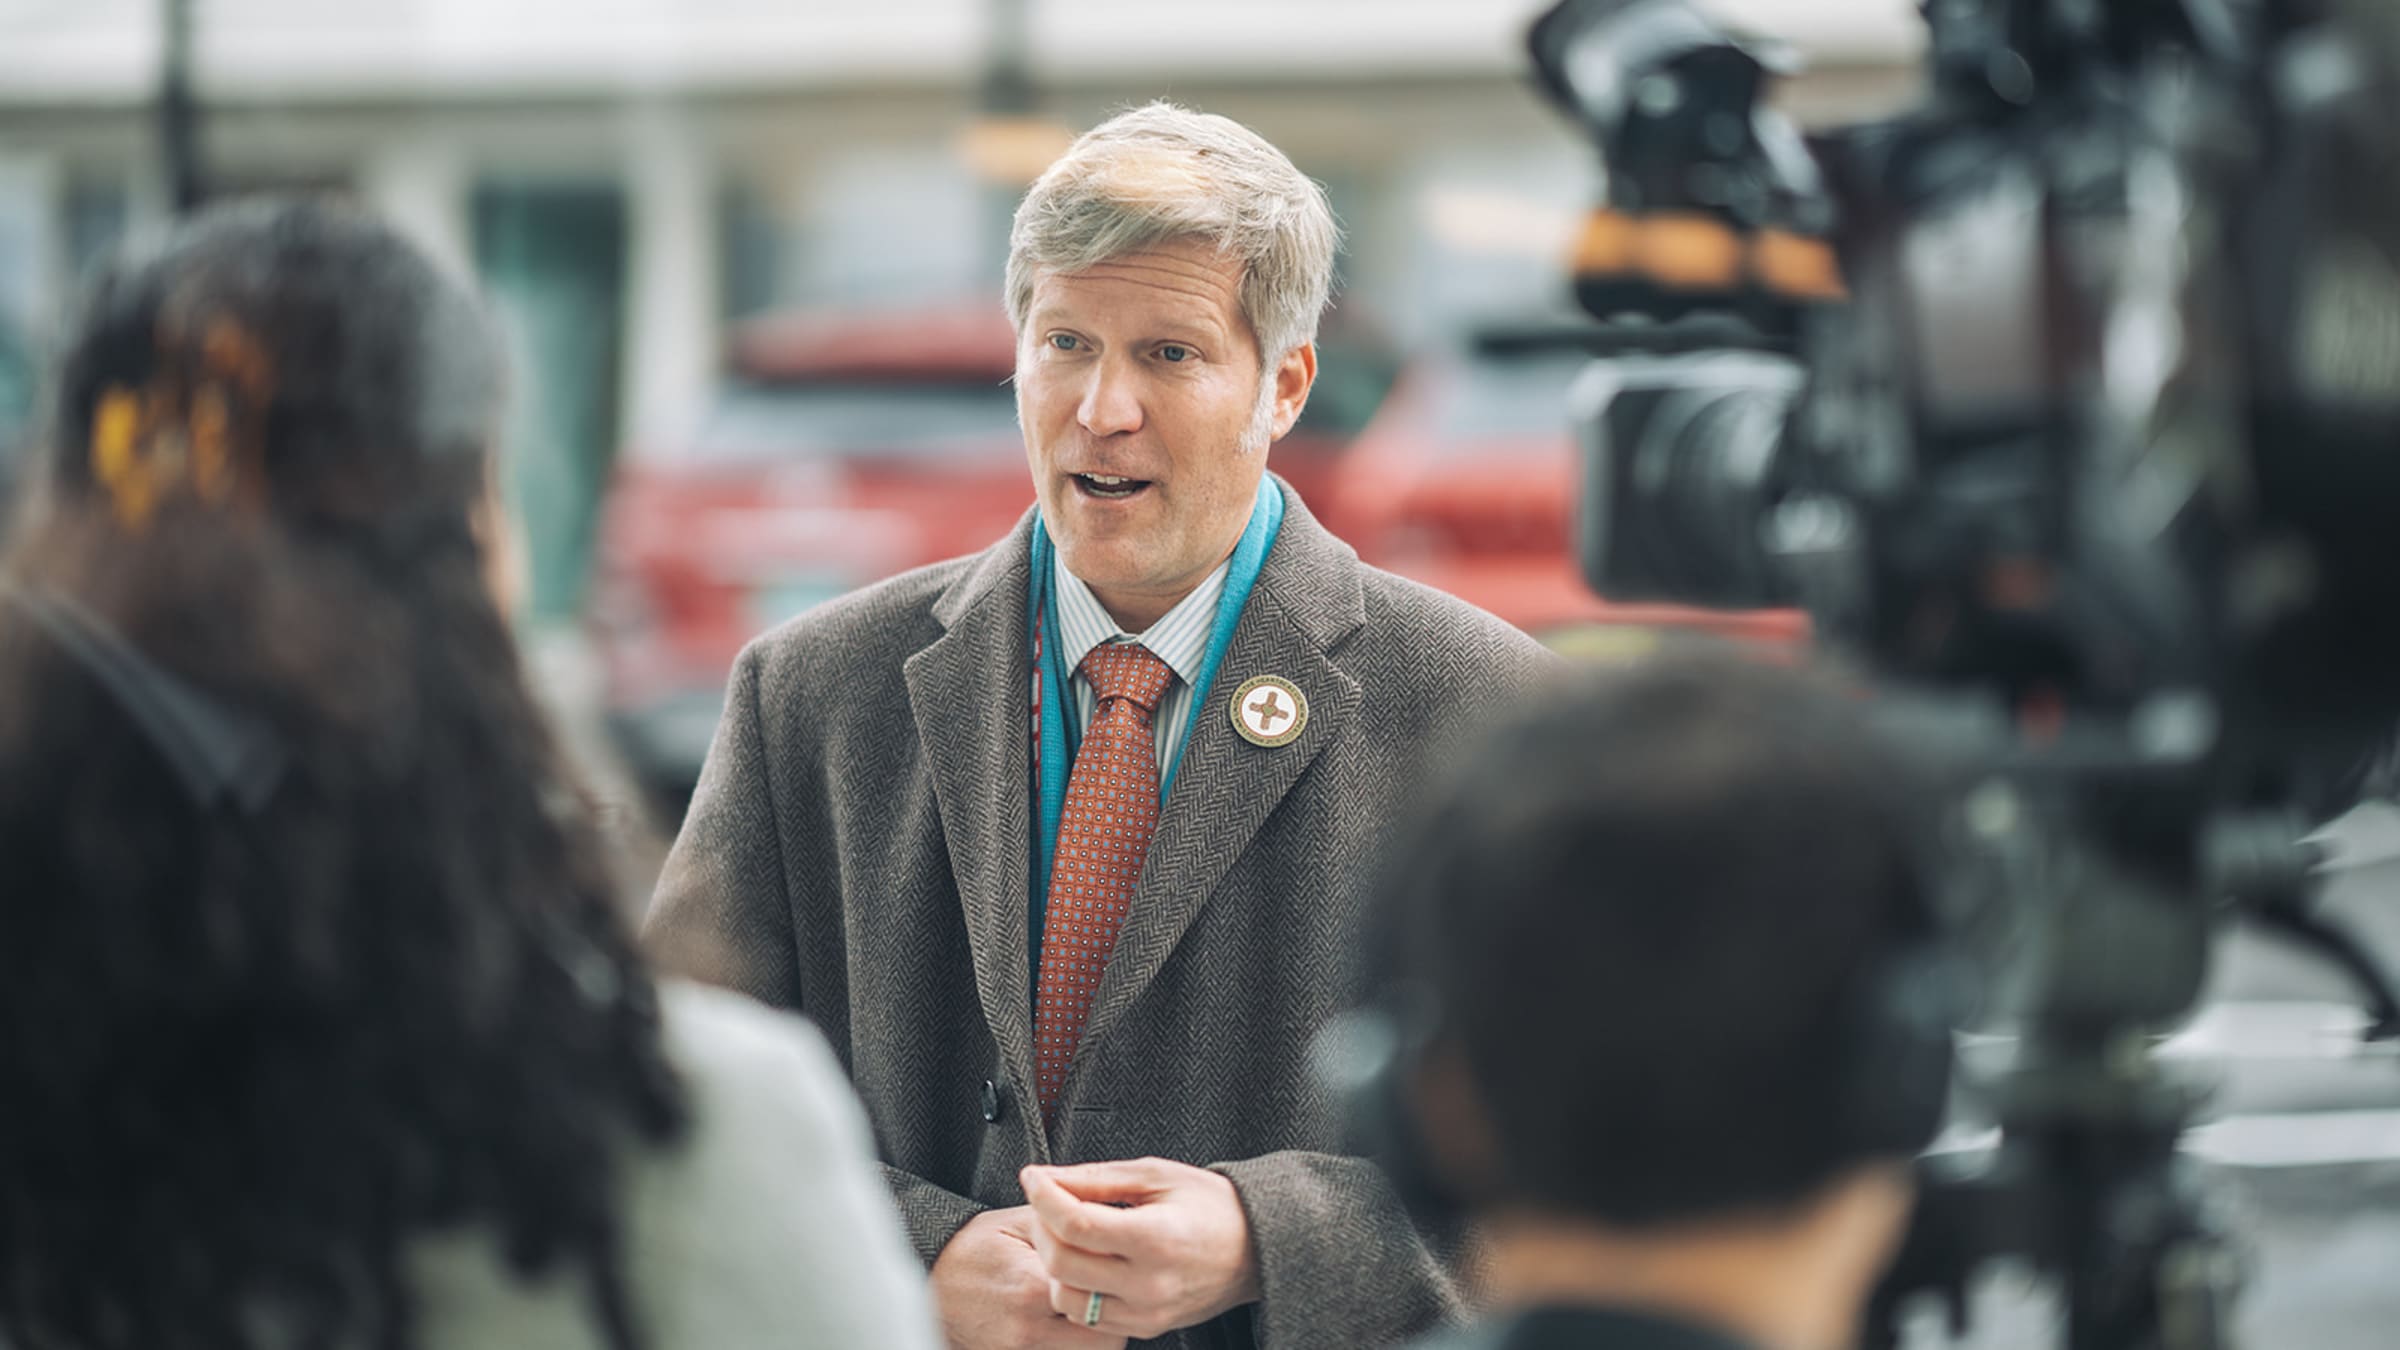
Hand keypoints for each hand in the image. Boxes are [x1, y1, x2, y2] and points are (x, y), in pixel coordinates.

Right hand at [930, 1206, 1128, 1349]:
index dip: (1118, 1284)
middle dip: (1117, 1318)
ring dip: (1098, 1337)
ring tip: (1092, 1310)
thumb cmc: (970, 1247)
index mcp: (1032, 1285)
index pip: (1102, 1296)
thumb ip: (1061, 1226)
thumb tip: (1104, 1220)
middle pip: (1106, 1341)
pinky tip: (1068, 1326)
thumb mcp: (1014, 1222)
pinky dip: (1073, 1346)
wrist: (926, 1281)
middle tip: (1114, 1295)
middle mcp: (1029, 1327)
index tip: (1120, 1271)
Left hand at [1019, 1158, 1262, 1340]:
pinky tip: (1087, 1261)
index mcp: (1156, 1237)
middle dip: (1041, 1226)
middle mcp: (1150, 1282)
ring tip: (1067, 1233)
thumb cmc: (1212, 1206)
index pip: (1075, 1223)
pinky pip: (1087, 1315)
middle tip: (1046, 1201)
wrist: (1256, 1248)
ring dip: (1053, 1262)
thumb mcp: (1157, 1174)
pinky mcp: (1145, 1327)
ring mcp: (1147, 1311)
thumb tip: (1047, 1178)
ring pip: (1066, 1296)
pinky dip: (1074, 1287)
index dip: (1043, 1195)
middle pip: (1061, 1262)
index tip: (1034, 1176)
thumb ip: (1097, 1178)